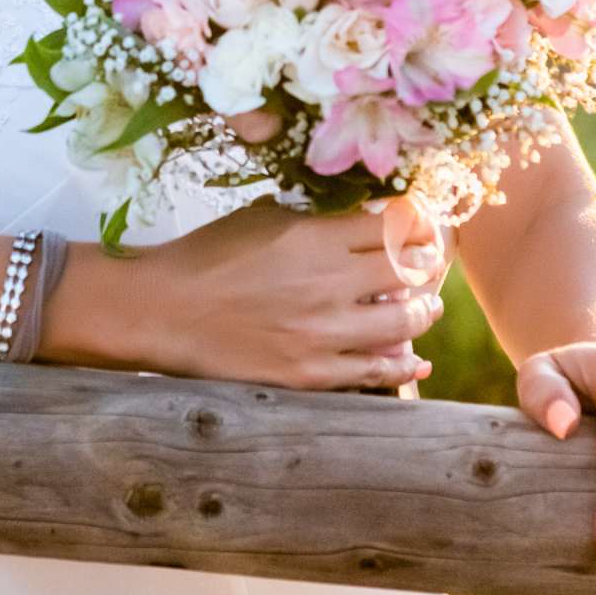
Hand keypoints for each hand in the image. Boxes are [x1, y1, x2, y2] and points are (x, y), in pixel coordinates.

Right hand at [144, 189, 450, 390]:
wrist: (164, 311)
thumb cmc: (208, 256)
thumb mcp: (265, 219)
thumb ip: (320, 223)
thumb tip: (369, 224)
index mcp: (317, 238)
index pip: (397, 225)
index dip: (421, 222)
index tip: (424, 223)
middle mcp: (330, 284)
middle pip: (411, 270)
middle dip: (428, 263)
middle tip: (430, 262)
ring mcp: (324, 334)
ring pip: (407, 322)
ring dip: (425, 311)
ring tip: (426, 306)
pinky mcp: (312, 374)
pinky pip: (378, 372)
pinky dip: (404, 364)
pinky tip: (415, 358)